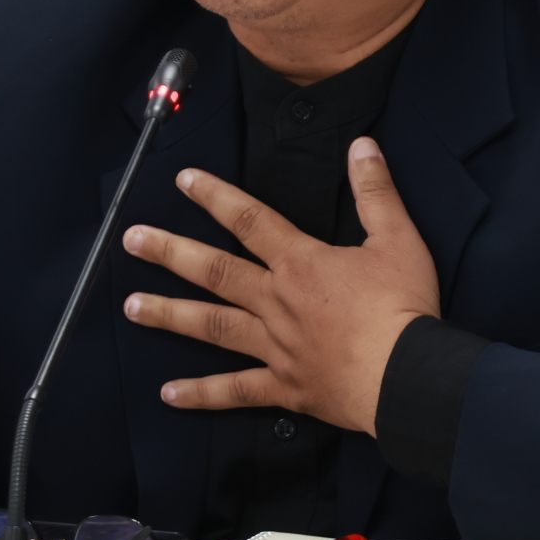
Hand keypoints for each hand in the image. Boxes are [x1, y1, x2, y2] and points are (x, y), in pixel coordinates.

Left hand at [120, 136, 438, 434]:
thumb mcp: (398, 239)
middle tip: (131, 241)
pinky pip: (236, 391)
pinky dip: (202, 394)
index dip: (215, 196)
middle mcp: (277, 302)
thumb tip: (362, 146)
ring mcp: (276, 347)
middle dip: (170, 252)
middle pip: (215, 271)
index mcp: (302, 263)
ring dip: (169, 314)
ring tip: (132, 308)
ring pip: (213, 326)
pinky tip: (169, 394)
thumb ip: (376, 191)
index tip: (183, 180)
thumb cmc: (404, 308)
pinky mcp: (285, 386)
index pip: (250, 219)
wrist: (408, 377)